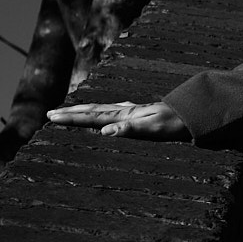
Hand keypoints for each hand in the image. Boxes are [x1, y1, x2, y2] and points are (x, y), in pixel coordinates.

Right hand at [46, 100, 190, 140]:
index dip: (71, 118)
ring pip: (100, 109)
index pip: (92, 116)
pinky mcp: (138, 114)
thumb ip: (128, 129)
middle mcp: (125, 110)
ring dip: (82, 111)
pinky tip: (102, 116)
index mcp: (124, 115)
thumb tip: (105, 132)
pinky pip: (111, 112)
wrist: (192, 114)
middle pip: (92, 110)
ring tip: (68, 112)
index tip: (52, 117)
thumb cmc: (173, 124)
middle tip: (50, 114)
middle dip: (70, 113)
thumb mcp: (153, 130)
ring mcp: (131, 111)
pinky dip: (99, 113)